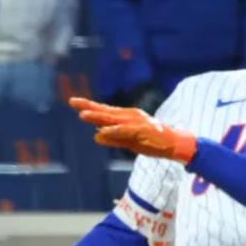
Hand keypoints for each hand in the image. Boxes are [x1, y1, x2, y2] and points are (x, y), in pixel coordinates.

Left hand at [69, 97, 197, 163]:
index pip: (104, 112)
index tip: (74, 103)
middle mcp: (129, 116)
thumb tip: (95, 135)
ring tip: (82, 115)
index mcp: (125, 117)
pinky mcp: (141, 130)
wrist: (173, 144)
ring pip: (112, 119)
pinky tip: (102, 130)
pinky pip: (124, 131)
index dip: (89, 108)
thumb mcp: (128, 142)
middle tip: (72, 101)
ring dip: (97, 117)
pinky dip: (113, 130)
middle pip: (105, 111)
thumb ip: (112, 139)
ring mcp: (135, 122)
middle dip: (88, 106)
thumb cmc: (151, 141)